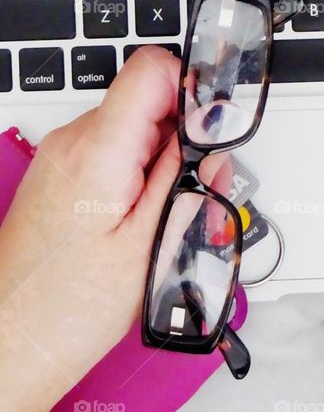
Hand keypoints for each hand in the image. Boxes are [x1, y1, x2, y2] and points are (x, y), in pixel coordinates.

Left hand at [0, 47, 227, 411]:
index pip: (151, 68)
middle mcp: (73, 142)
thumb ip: (186, 186)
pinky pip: (114, 152)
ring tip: (165, 218)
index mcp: (97, 150)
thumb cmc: (65, 308)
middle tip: (195, 192)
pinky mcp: (60, 174)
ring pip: (135, 130)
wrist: (10, 343)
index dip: (192, 87)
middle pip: (149, 103)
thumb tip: (215, 147)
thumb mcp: (149, 247)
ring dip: (163, 164)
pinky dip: (138, 176)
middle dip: (186, 140)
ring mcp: (62, 156)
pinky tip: (140, 221)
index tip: (213, 125)